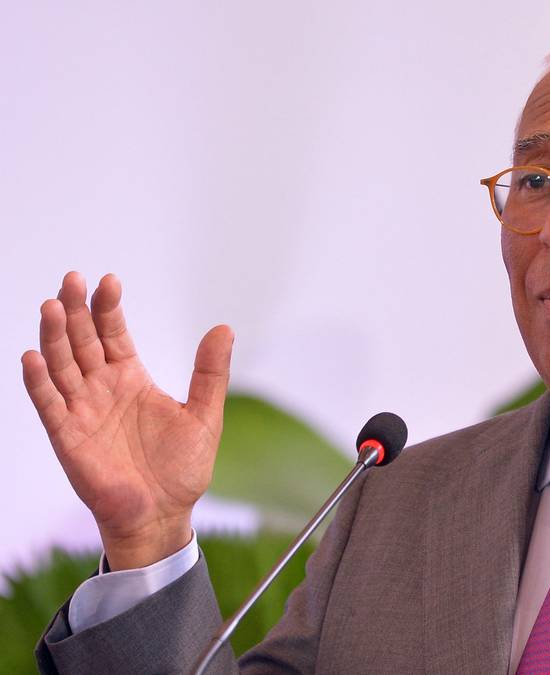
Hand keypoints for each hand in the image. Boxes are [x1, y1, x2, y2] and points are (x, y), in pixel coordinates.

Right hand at [20, 272, 232, 569]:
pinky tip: (34, 356)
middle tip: (72, 279)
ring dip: (53, 336)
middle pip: (82, 340)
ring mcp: (82, 410)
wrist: (163, 514)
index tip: (109, 281)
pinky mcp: (67, 435)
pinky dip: (39, 380)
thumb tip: (223, 328)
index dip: (108, 307)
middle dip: (75, 309)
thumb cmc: (182, 469)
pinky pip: (48, 403)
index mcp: (132, 380)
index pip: (113, 333)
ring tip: (51, 305)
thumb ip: (210, 373)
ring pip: (61, 364)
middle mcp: (102, 389)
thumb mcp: (204, 415)